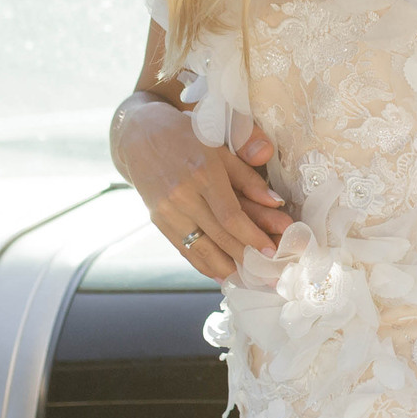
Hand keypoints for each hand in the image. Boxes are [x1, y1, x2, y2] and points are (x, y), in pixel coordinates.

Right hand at [113, 96, 290, 279]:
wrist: (140, 135)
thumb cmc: (188, 137)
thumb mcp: (221, 148)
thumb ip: (248, 177)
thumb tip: (276, 202)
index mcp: (203, 173)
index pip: (231, 216)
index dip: (253, 236)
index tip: (272, 251)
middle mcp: (182, 196)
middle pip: (219, 236)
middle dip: (247, 258)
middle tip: (270, 276)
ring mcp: (167, 211)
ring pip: (200, 249)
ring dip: (227, 269)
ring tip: (250, 282)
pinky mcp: (158, 221)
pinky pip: (184, 249)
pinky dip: (204, 265)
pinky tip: (222, 275)